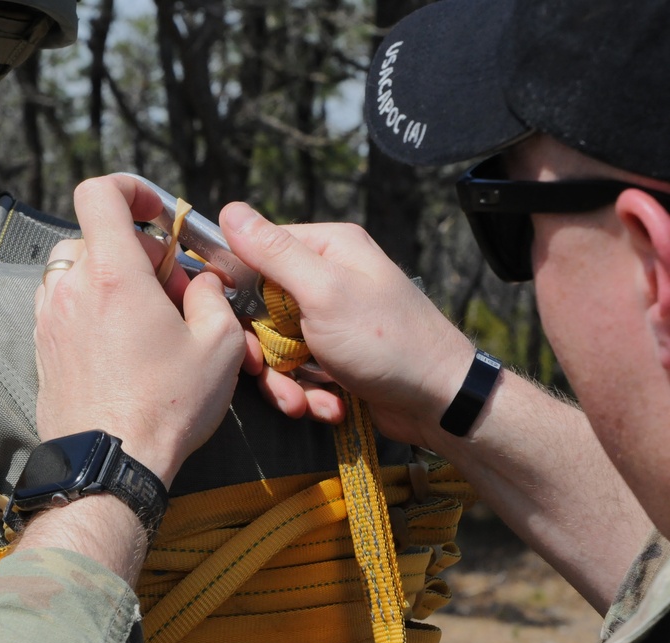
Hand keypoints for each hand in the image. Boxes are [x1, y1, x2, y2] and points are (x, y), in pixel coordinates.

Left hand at [34, 176, 245, 485]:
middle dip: (140, 251)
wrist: (109, 464)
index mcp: (114, 274)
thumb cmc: (167, 407)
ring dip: (114, 279)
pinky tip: (123, 345)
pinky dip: (94, 307)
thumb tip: (199, 280)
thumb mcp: (219, 346)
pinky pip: (66, 304)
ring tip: (147, 320)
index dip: (131, 188)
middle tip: (173, 292)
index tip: (158, 211)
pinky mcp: (43, 346)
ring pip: (80, 270)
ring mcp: (50, 318)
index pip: (100, 192)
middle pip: (99, 236)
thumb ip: (212, 296)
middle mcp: (72, 288)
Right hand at [220, 203, 475, 446]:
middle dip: (263, 350)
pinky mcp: (333, 356)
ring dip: (285, 381)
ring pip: (276, 347)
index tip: (233, 322)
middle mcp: (328, 278)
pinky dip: (307, 393)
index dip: (237, 289)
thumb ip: (274, 253)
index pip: (256, 253)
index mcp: (328, 248)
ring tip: (304, 402)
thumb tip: (230, 209)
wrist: (439, 402)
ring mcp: (330, 320)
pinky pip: (297, 371)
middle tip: (267, 370)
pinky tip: (330, 404)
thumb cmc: (388, 342)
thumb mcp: (324, 292)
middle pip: (261, 308)